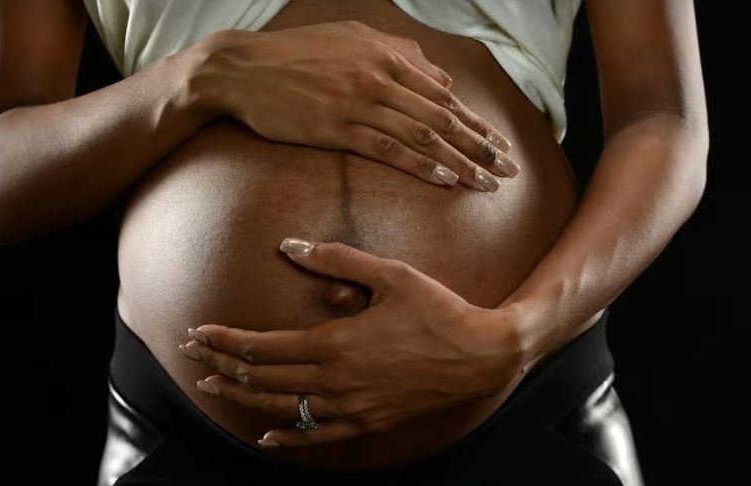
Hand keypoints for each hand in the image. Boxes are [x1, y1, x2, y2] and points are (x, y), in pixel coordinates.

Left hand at [178, 237, 525, 447]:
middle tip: (190, 354)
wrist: (480, 355)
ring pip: (282, 407)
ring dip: (243, 396)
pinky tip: (266, 435)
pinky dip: (288, 435)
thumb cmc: (437, 309)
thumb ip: (336, 259)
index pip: (262, 346)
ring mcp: (350, 406)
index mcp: (334, 342)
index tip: (198, 331)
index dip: (225, 339)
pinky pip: (318, 435)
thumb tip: (288, 245)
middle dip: (221, 364)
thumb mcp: (390, 273)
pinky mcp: (367, 421)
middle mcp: (335, 380)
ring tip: (212, 386)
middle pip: (262, 377)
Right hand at [195, 21, 519, 191]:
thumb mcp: (351, 38)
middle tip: (508, 171)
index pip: (442, 95)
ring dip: (458, 162)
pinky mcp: (334, 127)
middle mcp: (378, 77)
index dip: (475, 122)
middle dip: (480, 146)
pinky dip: (418, 165)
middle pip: (441, 117)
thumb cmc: (296, 54)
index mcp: (385, 55)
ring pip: (421, 135)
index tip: (499, 145)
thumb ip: (400, 53)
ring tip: (486, 183)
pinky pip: (386, 148)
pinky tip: (442, 181)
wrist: (241, 67)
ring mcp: (357, 102)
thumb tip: (440, 79)